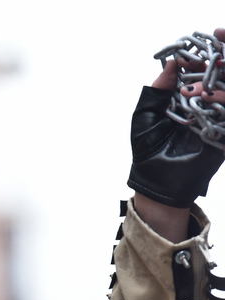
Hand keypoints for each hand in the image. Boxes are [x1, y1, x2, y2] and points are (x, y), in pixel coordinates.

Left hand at [127, 28, 224, 210]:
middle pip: (224, 79)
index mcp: (190, 98)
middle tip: (210, 65)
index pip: (206, 72)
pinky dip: (223, 104)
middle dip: (221, 68)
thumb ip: (158, 89)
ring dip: (219, 89)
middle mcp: (208, 106)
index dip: (209, 58)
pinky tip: (209, 102)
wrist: (158, 182)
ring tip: (196, 93)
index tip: (203, 53)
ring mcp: (219, 119)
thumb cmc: (147, 150)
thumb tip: (171, 63)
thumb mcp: (146, 115)